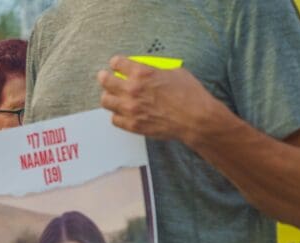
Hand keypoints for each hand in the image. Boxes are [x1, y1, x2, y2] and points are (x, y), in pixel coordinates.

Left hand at [98, 56, 222, 144]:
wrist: (195, 118)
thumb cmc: (190, 95)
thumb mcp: (175, 72)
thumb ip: (156, 71)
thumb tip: (150, 71)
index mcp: (143, 73)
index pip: (118, 63)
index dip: (115, 62)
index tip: (115, 63)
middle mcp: (133, 90)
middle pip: (106, 82)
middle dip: (104, 77)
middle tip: (104, 76)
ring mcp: (130, 108)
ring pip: (106, 101)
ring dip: (108, 97)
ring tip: (111, 95)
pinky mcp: (132, 124)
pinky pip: (114, 119)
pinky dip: (117, 114)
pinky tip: (121, 112)